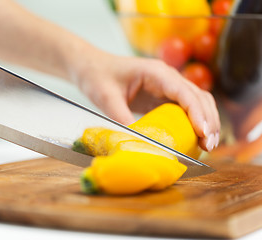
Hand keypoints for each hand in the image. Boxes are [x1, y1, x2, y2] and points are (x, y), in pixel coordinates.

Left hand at [74, 50, 219, 151]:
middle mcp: (166, 77)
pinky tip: (194, 138)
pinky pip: (185, 108)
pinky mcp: (162, 96)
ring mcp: (167, 86)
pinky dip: (194, 122)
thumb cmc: (98, 76)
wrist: (92, 68)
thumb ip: (121, 118)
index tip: (203, 133)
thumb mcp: (106, 98)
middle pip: (198, 96)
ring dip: (205, 122)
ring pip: (197, 102)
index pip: (184, 92)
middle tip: (208, 145)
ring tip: (207, 145)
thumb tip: (137, 143)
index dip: (197, 112)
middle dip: (208, 120)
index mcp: (155, 72)